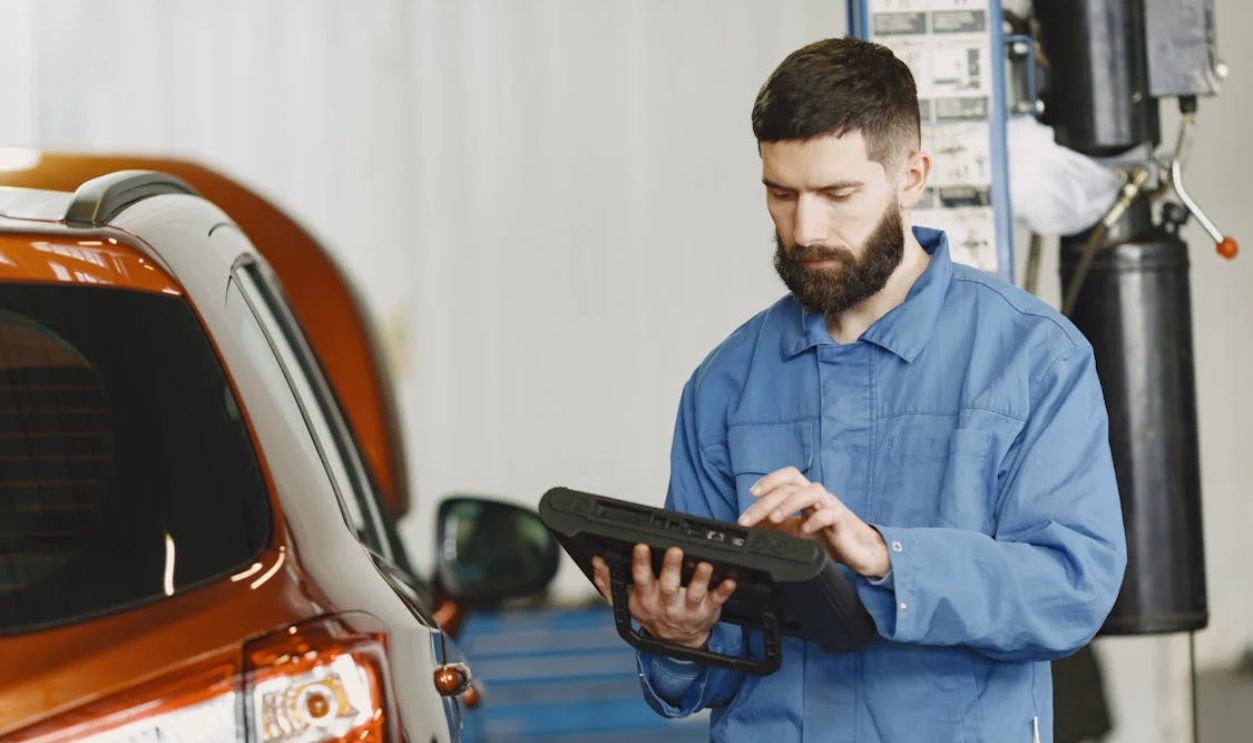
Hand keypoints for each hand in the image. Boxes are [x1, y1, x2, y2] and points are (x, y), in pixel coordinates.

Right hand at [591, 544, 735, 648]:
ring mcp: (688, 608)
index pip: (641, 578)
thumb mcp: (626, 602)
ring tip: (704, 564)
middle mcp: (667, 603)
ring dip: (699, 578)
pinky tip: (730, 580)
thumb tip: (597, 562)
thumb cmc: (652, 614)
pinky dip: (724, 591)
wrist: (677, 642)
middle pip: (668, 584)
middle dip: (671, 567)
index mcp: (646, 598)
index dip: (641, 562)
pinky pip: (717, 600)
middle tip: (674, 550)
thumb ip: (609, 582)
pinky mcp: (708, 610)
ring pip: (694, 592)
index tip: (641, 546)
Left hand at [738, 466, 889, 578]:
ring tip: (774, 519)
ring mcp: (831, 506)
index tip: (751, 494)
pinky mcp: (842, 521)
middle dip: (767, 501)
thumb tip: (752, 524)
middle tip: (749, 519)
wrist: (858, 552)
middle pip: (791, 486)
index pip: (788, 477)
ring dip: (789, 504)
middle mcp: (818, 496)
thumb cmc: (828, 537)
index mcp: (806, 495)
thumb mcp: (796, 531)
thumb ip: (776, 526)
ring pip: (811, 492)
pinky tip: (805, 530)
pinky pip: (830, 513)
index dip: (769, 480)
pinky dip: (816, 519)